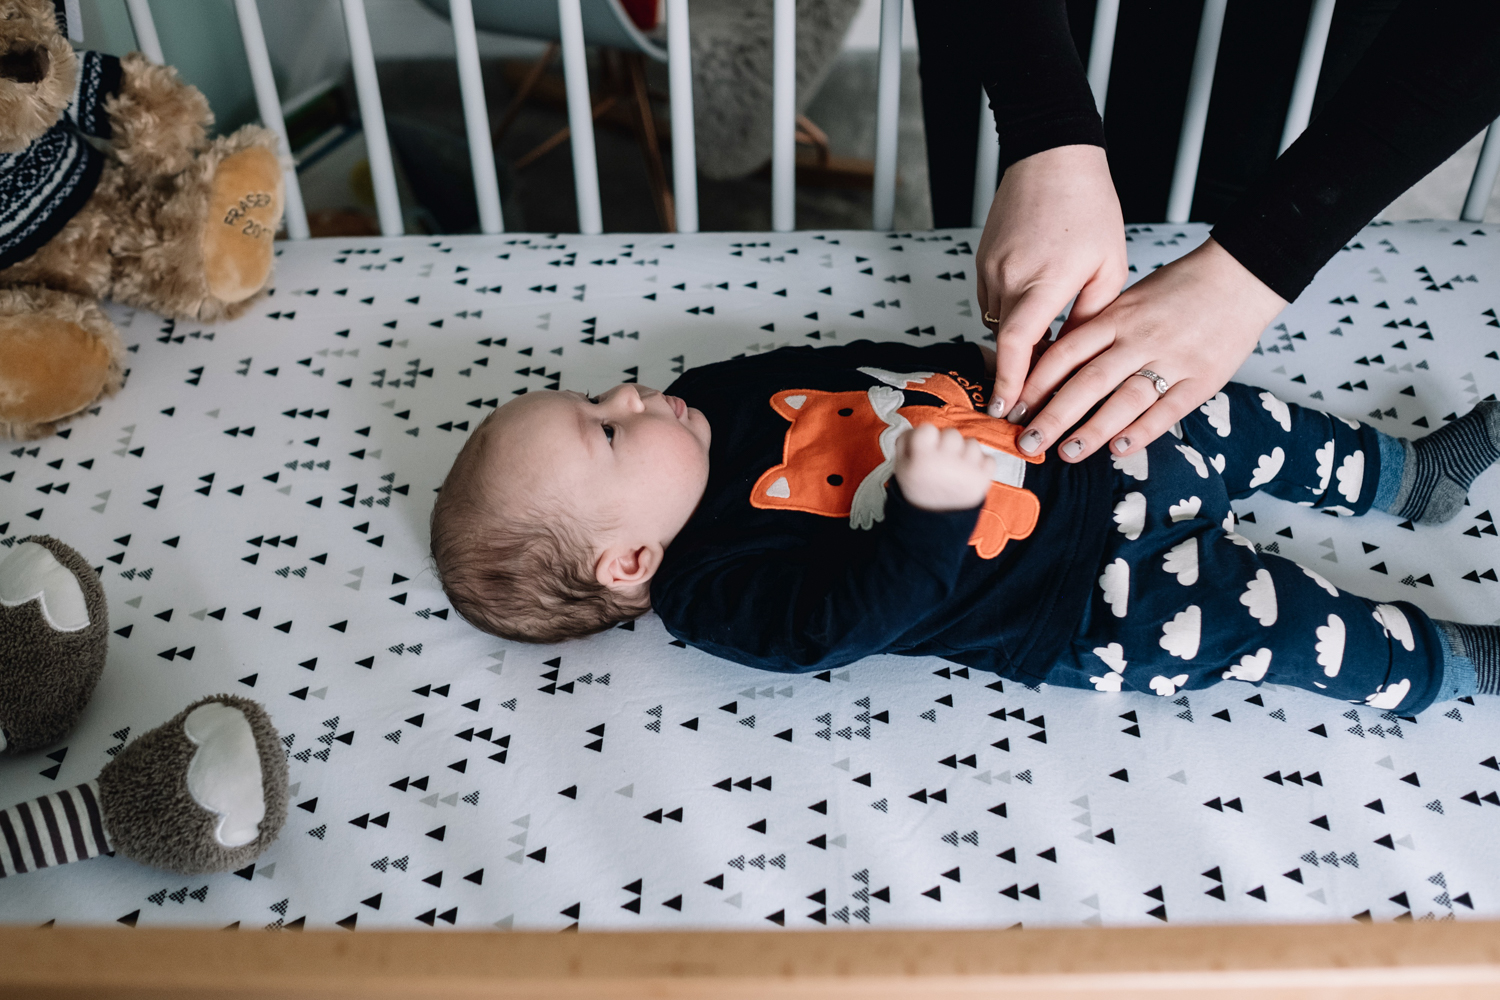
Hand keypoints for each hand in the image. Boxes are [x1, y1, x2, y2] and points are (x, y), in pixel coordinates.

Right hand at [895, 423, 993, 511]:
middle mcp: (946, 462)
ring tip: (957, 467)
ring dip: (965, 453)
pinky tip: (969, 474)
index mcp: (922, 458)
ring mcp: (967, 470)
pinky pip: (989, 460)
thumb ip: (904, 442)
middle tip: (942, 458)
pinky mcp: (983, 480)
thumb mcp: (900, 467)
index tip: (926, 447)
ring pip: (972, 444)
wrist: (932, 521)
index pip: (927, 428)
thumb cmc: (916, 489)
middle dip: (947, 443)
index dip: (926, 436)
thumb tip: (916, 428)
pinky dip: (981, 465)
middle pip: (952, 433)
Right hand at [977, 144, 1127, 421]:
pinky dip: (1009, 314)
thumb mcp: (1108, 266)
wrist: (1051, 158)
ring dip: (1015, 341)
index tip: (1005, 410)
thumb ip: (1092, 316)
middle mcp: (1009, 277)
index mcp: (1044, 282)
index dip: (1009, 381)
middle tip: (1025, 402)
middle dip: (1014, 373)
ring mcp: (991, 268)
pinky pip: (992, 300)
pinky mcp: (983, 259)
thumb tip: (1077, 357)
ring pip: (997, 323)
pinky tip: (1031, 312)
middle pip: (1004, 342)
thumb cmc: (1089, 206)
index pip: (1016, 345)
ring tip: (1038, 352)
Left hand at [1008, 238, 1288, 462]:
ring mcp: (1172, 359)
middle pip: (1088, 382)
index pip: (1066, 353)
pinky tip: (1118, 449)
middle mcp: (1140, 339)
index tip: (1013, 409)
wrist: (1239, 277)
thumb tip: (1055, 366)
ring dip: (1092, 430)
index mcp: (1117, 317)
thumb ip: (1098, 331)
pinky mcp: (1202, 379)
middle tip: (1027, 443)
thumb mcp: (1129, 300)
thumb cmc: (1180, 290)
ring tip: (1066, 453)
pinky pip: (1168, 410)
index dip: (1036, 384)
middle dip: (1054, 416)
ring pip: (1124, 400)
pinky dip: (1142, 431)